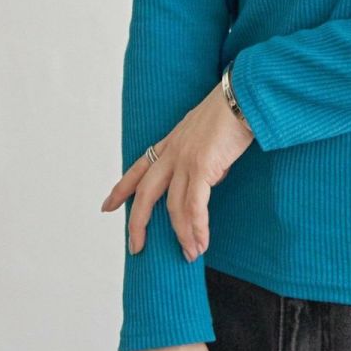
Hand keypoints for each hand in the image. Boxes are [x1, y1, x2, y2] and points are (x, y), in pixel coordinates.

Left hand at [102, 80, 254, 260]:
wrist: (243, 96)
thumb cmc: (233, 110)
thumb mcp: (208, 134)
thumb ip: (202, 157)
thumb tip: (210, 179)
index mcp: (171, 142)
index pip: (139, 168)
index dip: (121, 189)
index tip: (107, 206)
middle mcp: (173, 152)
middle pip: (145, 193)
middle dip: (137, 223)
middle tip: (135, 247)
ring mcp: (185, 159)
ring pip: (172, 206)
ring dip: (182, 234)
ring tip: (190, 254)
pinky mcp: (203, 166)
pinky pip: (195, 206)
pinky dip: (197, 228)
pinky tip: (200, 243)